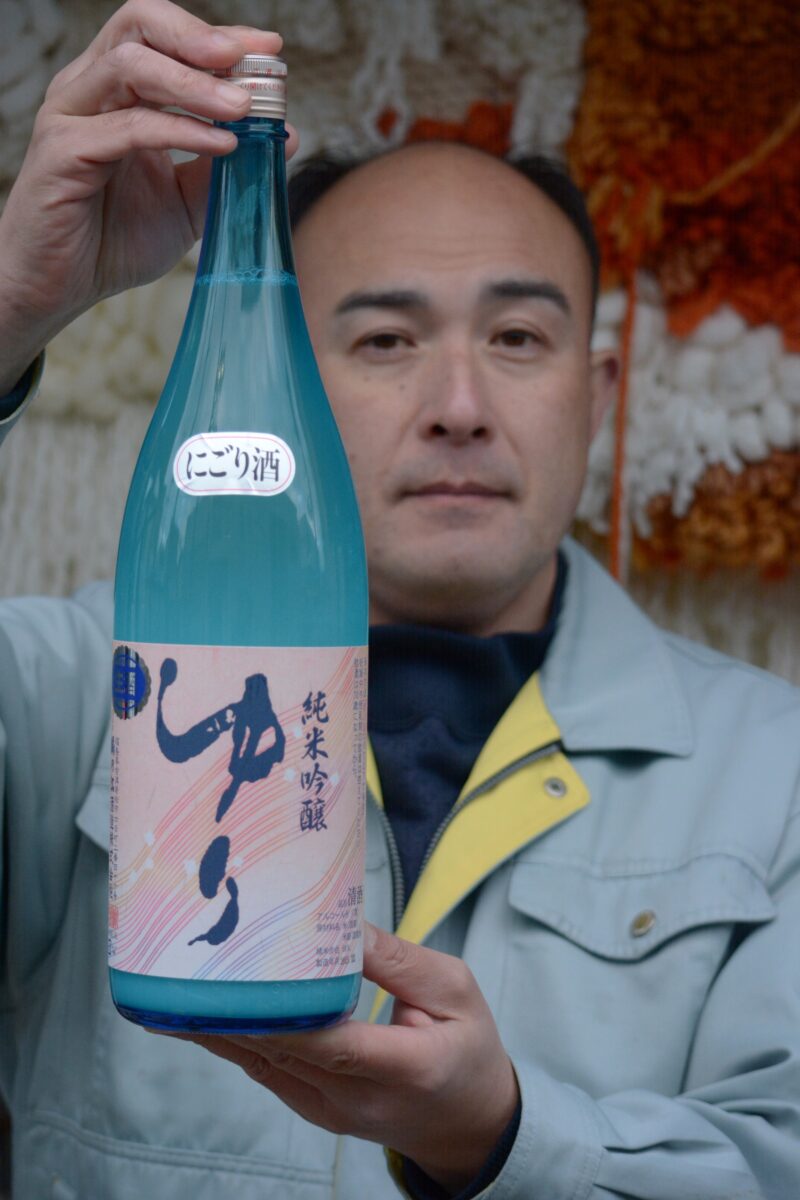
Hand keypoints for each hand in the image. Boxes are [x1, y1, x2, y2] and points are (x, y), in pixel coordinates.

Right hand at [0, 0, 297, 392]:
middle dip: (200, 39)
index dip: (217, 35)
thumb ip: (226, 168)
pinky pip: (129, 126)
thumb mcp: (187, 203)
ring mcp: (71, 115)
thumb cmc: (113, 241)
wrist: (60, 289)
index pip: (165, 36)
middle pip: (140, 25)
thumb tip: (286, 137)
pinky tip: (222, 146)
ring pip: (132, 66)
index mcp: (116, 90)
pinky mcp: (64, 152)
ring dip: (195, 84)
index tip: (270, 51)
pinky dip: (180, 130)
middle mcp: (88, 88)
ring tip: (243, 107)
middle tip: (250, 62)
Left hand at [185, 923, 519, 1194]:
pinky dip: (231, 1040)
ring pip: (262, 1063)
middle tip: (190, 959)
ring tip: (176, 982)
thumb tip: (342, 921)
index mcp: (404, 1067)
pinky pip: (264, 1070)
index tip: (241, 975)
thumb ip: (398, 960)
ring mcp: (329, 1110)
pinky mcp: (313, 1108)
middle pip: (282, 1051)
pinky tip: (199, 1013)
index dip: (284, 1013)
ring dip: (219, 1024)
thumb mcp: (456, 991)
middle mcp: (357, 1098)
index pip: (334, 1042)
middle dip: (233, 1006)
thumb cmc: (468, 1049)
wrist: (469, 1125)